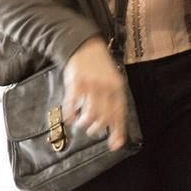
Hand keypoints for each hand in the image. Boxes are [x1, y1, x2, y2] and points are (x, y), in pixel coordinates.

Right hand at [64, 37, 131, 151]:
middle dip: (97, 129)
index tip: (115, 146)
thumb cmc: (100, 67)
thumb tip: (112, 123)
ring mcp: (91, 85)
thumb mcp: (112, 80)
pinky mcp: (76, 82)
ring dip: (85, 123)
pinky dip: (71, 114)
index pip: (120, 114)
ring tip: (82, 124)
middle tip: (92, 130)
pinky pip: (73, 104)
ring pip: (90, 114)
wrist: (85, 45)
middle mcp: (106, 87)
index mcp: (118, 87)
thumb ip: (113, 100)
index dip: (118, 131)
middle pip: (104, 117)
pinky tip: (70, 118)